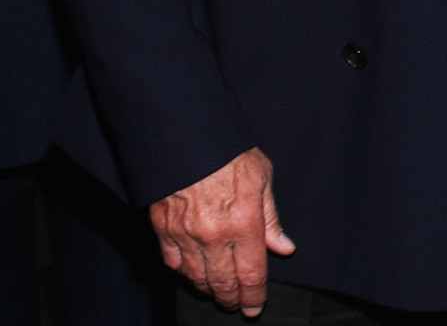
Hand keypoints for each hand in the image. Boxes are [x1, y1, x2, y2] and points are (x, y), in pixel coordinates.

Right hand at [149, 147, 295, 315]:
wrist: (186, 138)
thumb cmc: (229, 153)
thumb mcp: (262, 178)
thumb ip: (271, 219)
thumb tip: (283, 248)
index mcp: (243, 223)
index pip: (251, 273)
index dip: (253, 296)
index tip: (254, 308)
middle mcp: (214, 235)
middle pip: (223, 282)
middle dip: (231, 298)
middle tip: (237, 305)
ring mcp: (185, 235)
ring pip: (197, 277)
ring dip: (208, 289)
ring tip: (218, 293)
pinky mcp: (163, 229)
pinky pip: (173, 263)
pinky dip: (184, 273)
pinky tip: (193, 274)